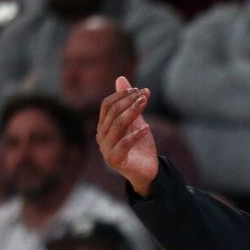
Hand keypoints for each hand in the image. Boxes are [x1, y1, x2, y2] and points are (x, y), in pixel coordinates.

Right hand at [97, 76, 157, 195]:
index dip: (121, 95)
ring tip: (145, 103)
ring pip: (117, 125)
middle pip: (112, 113)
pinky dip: (136, 134)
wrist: (148, 171)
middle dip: (129, 101)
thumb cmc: (140, 145)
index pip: (107, 105)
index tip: (138, 89)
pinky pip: (124, 144)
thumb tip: (121, 78)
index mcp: (103, 126)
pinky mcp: (114, 160)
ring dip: (132, 112)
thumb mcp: (136, 120)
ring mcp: (106, 149)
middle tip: (144, 95)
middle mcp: (101, 137)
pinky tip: (147, 127)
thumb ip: (129, 102)